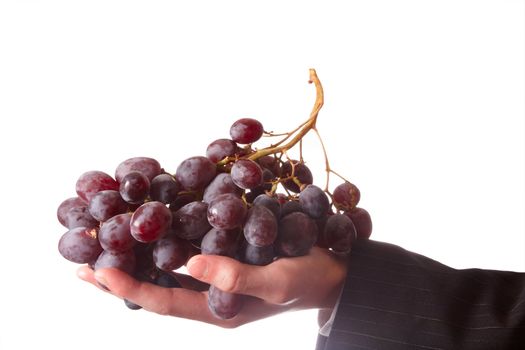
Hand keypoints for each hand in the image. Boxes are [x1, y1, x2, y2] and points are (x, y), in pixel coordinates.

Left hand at [77, 246, 347, 327]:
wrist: (332, 271)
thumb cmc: (308, 280)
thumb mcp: (278, 282)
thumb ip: (236, 278)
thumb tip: (188, 263)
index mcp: (218, 310)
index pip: (163, 301)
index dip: (129, 287)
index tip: (97, 271)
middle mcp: (209, 295)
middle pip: (155, 288)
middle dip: (120, 276)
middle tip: (83, 262)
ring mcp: (215, 277)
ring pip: (166, 270)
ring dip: (136, 257)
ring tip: (105, 244)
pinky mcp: (224, 257)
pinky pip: (185, 252)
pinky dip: (163, 241)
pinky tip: (152, 226)